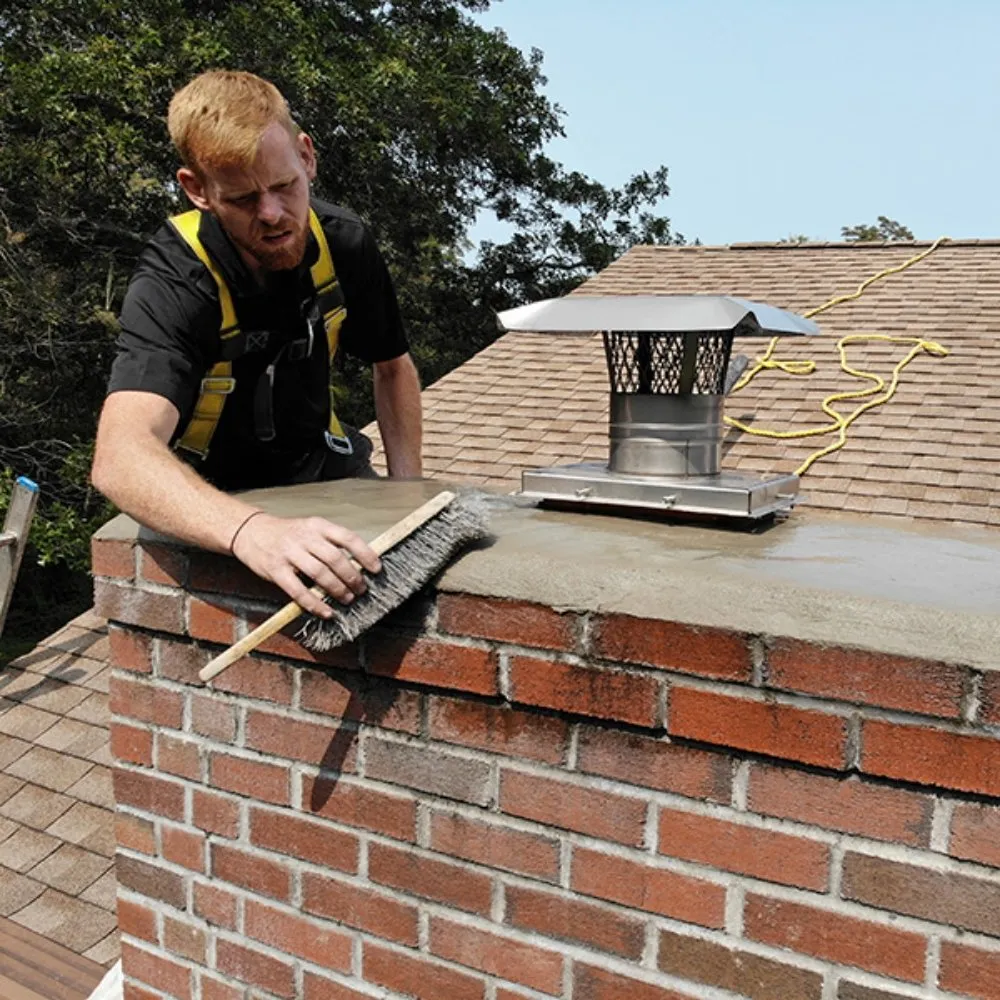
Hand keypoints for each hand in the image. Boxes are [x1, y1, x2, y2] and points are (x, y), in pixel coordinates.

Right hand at [230, 512, 381, 617]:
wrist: (251, 531)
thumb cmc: (287, 534)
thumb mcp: (310, 529)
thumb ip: (330, 543)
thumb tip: (359, 564)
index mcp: (317, 525)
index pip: (348, 538)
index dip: (365, 554)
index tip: (377, 569)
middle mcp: (304, 537)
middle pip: (335, 559)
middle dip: (352, 577)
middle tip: (361, 589)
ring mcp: (289, 553)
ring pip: (319, 574)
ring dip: (337, 589)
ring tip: (347, 599)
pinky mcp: (275, 570)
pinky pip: (298, 590)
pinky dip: (314, 603)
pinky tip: (326, 611)